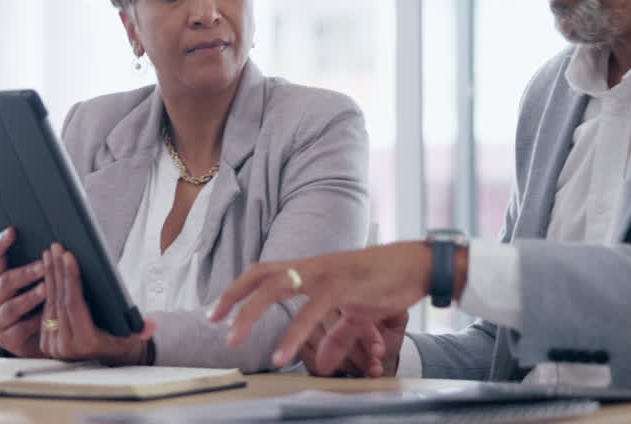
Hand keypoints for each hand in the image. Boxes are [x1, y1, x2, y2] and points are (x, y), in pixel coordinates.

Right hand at [0, 227, 46, 357]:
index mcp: (4, 279)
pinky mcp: (7, 339)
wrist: (38, 341)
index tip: (14, 230)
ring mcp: (0, 319)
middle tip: (44, 266)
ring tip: (47, 289)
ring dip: (30, 297)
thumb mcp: (42, 284)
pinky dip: (33, 323)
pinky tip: (46, 318)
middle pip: (6, 281)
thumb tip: (62, 246)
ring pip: (11, 307)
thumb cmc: (44, 304)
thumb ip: (45, 268)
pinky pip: (19, 330)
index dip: (2, 243)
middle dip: (26, 273)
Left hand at [40, 243, 156, 364]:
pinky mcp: (45, 340)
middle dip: (58, 271)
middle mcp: (64, 346)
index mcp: (85, 343)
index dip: (71, 279)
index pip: (74, 305)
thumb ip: (143, 331)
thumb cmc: (122, 342)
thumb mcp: (134, 337)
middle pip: (59, 300)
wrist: (108, 360)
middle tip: (57, 248)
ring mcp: (52, 345)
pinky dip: (48, 287)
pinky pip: (45, 309)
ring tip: (50, 253)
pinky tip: (49, 269)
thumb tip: (152, 324)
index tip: (68, 256)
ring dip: (50, 275)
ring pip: (50, 303)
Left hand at [210, 242, 433, 367]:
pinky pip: (309, 312)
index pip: (266, 271)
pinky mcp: (342, 287)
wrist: (416, 266)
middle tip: (214, 320)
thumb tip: (320, 363)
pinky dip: (292, 335)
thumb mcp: (355, 314)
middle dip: (234, 296)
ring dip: (251, 314)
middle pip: (262, 275)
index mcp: (312, 268)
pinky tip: (281, 356)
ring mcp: (326, 274)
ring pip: (277, 288)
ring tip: (235, 340)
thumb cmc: (385, 283)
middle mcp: (313, 266)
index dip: (240, 287)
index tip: (219, 309)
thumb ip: (336, 337)